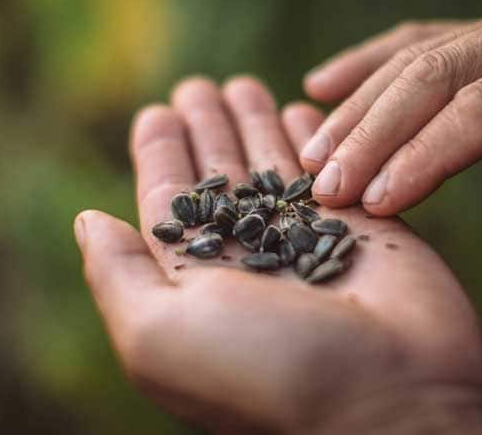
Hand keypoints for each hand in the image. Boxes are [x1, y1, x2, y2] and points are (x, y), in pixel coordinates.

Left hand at [74, 78, 481, 433]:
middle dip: (208, 129)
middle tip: (198, 85)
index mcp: (198, 279)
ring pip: (274, 167)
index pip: (171, 203)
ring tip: (242, 84)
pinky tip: (301, 108)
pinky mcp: (364, 226)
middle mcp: (251, 257)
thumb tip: (88, 220)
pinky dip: (316, 138)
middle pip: (222, 175)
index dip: (161, 155)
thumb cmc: (267, 369)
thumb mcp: (160, 335)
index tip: (156, 112)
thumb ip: (119, 274)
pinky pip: (333, 168)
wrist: (393, 398)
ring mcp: (309, 240)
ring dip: (256, 123)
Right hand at [299, 0, 481, 263]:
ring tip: (311, 154)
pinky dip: (365, 62)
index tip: (377, 202)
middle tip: (324, 186)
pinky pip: (415, 38)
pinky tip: (321, 85)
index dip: (425, 155)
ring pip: (413, 57)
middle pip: (432, 76)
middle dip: (371, 135)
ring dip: (357, 107)